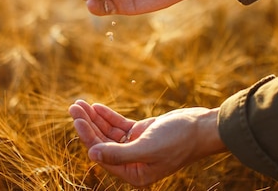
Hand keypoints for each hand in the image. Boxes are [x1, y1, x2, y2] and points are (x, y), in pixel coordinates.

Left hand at [69, 100, 225, 186]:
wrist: (203, 127)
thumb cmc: (179, 140)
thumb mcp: (147, 147)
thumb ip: (119, 153)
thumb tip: (91, 155)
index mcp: (134, 173)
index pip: (102, 153)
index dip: (87, 135)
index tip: (77, 118)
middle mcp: (133, 162)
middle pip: (102, 142)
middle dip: (87, 124)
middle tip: (74, 106)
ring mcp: (137, 146)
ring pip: (108, 133)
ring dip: (94, 118)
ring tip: (79, 103)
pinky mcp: (142, 133)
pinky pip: (119, 126)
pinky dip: (107, 116)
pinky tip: (96, 107)